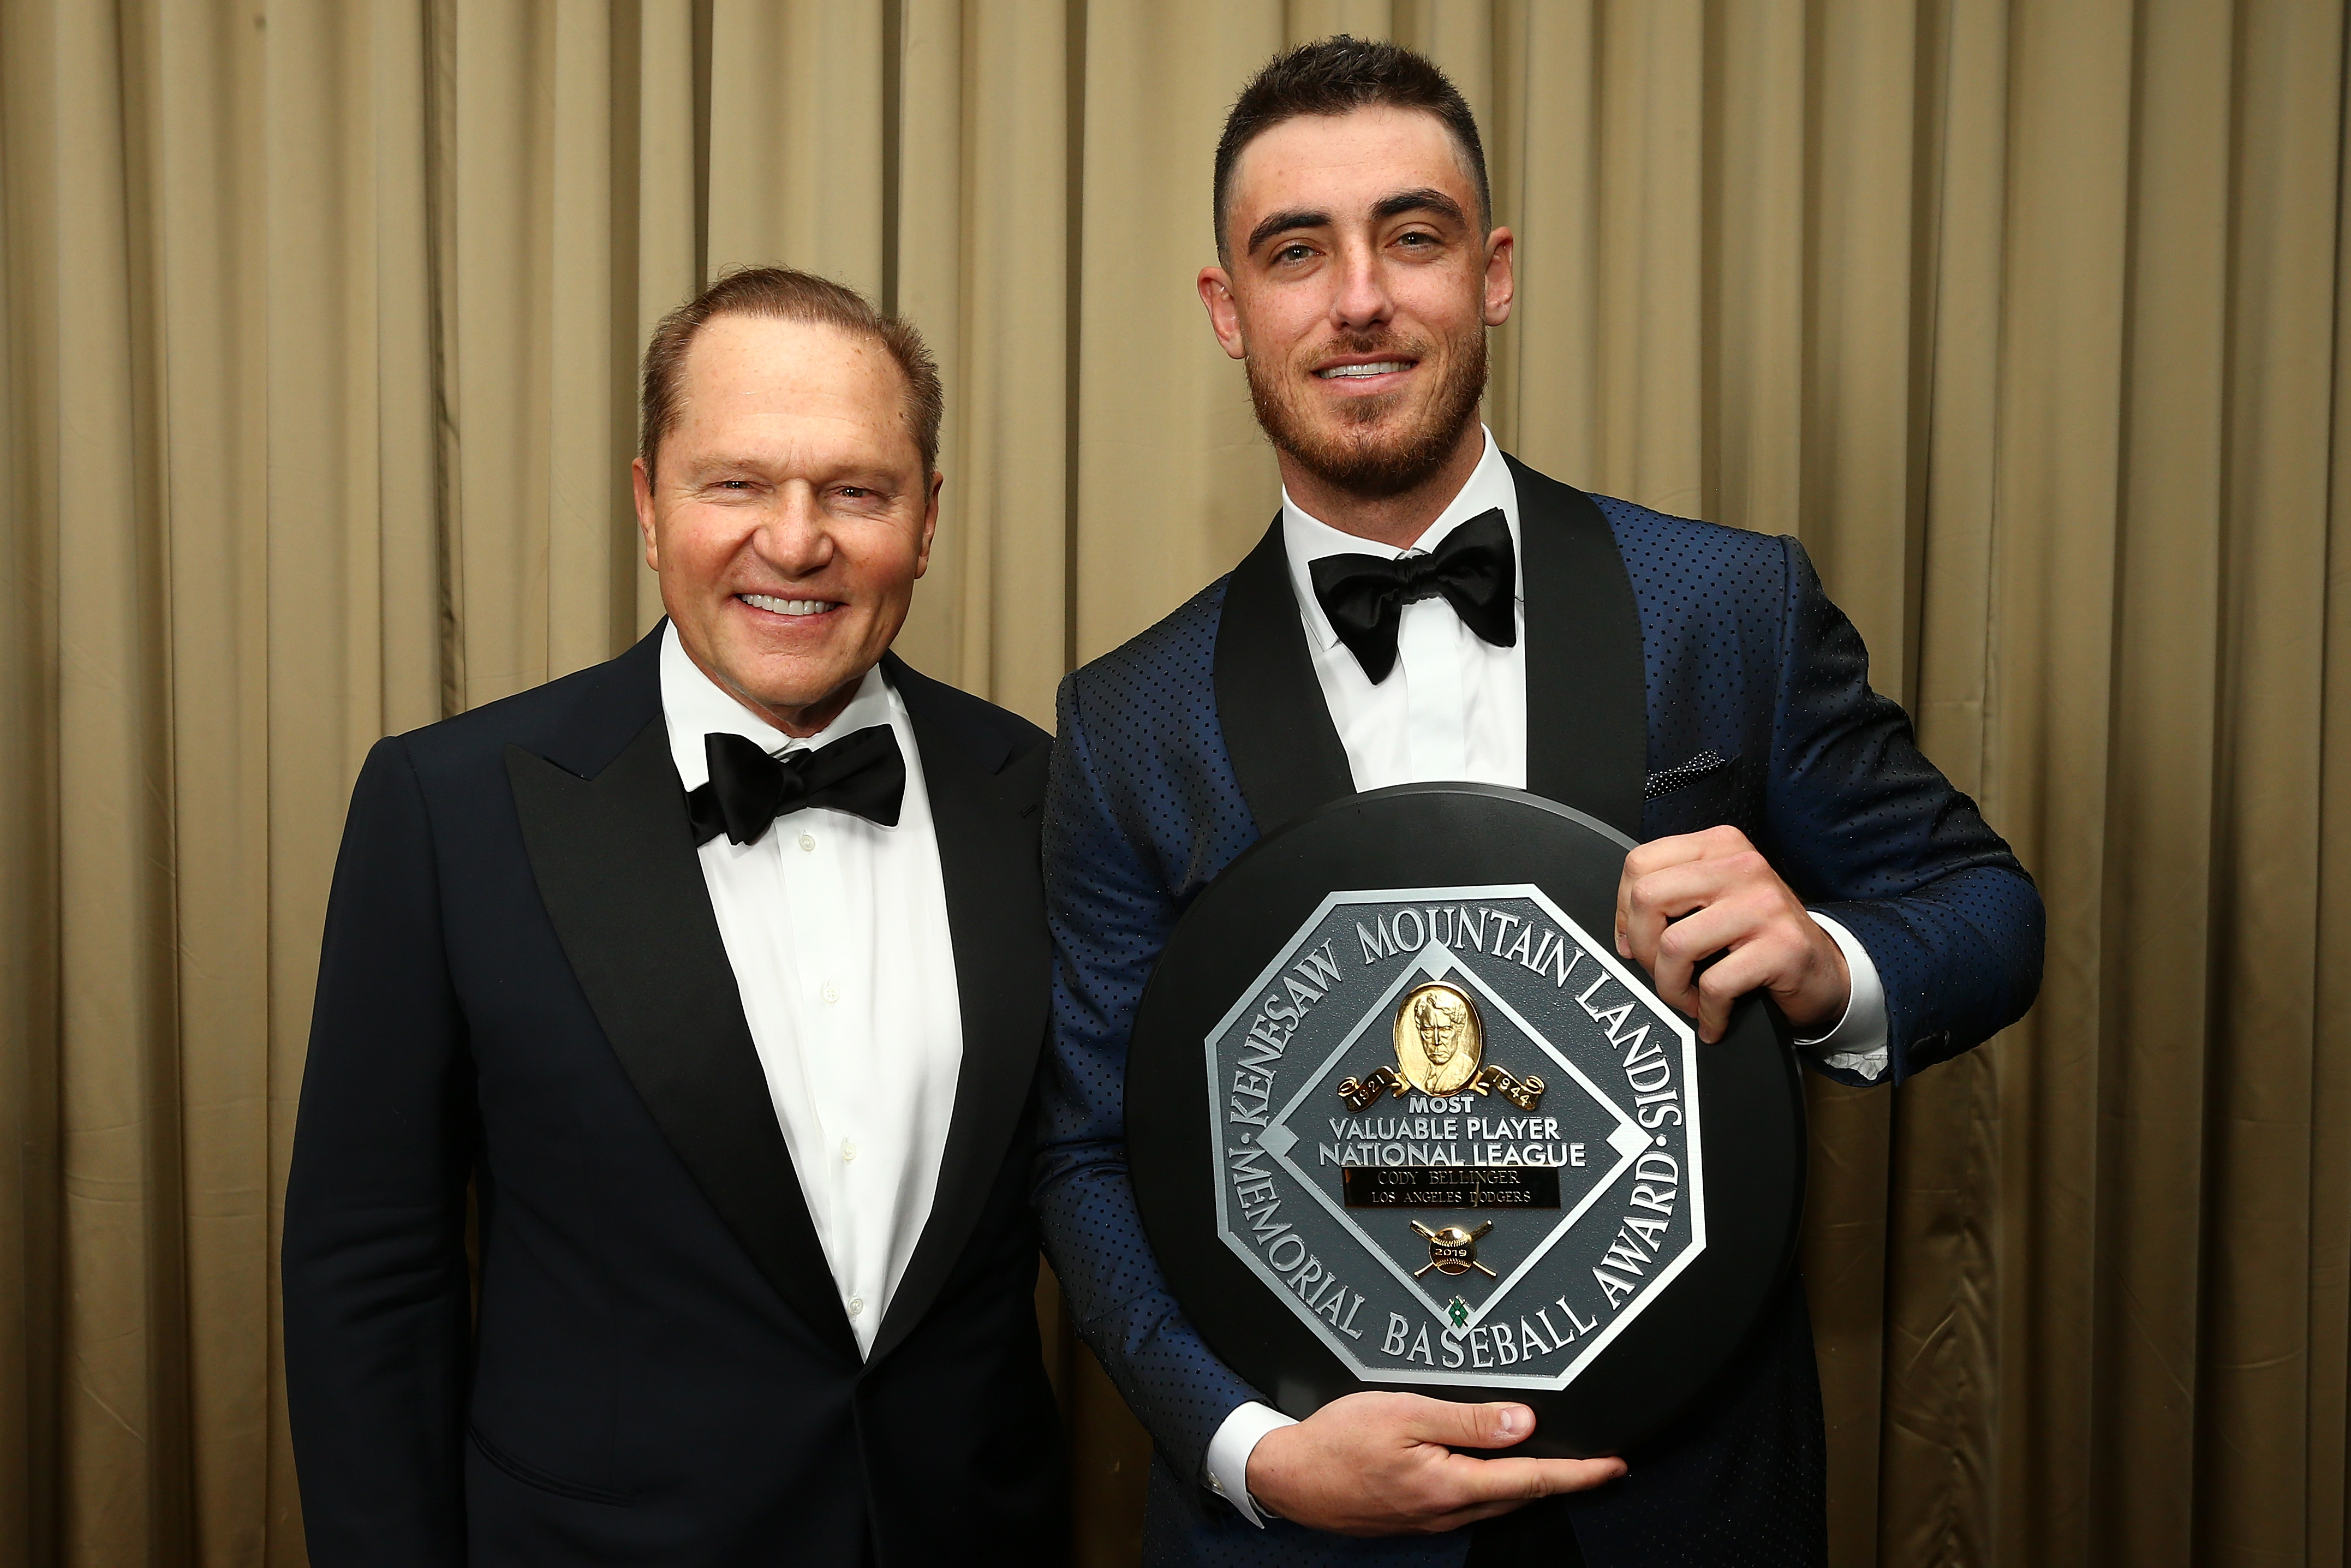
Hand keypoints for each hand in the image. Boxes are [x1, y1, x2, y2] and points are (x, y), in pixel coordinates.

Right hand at [1243, 1391, 1625, 1535]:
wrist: (1288, 1477)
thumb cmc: (1338, 1441)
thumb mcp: (1404, 1413)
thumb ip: (1467, 1419)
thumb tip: (1523, 1423)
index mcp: (1450, 1485)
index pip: (1531, 1480)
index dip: (1578, 1473)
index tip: (1613, 1465)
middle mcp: (1447, 1512)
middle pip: (1519, 1496)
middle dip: (1560, 1480)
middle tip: (1594, 1460)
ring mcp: (1431, 1520)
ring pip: (1495, 1501)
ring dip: (1527, 1484)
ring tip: (1552, 1461)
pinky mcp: (1416, 1518)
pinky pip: (1468, 1503)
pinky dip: (1492, 1487)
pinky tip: (1490, 1468)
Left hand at [1614, 825, 1848, 1041]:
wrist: (1824, 970)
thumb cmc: (1760, 937)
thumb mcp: (1716, 900)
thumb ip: (1673, 898)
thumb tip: (1624, 933)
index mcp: (1719, 846)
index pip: (1640, 864)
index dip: (1624, 910)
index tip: (1635, 940)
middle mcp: (1742, 866)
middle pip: (1648, 899)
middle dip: (1642, 949)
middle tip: (1661, 974)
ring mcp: (1764, 905)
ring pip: (1675, 944)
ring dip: (1671, 988)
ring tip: (1687, 999)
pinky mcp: (1782, 947)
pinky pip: (1715, 985)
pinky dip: (1706, 1013)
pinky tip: (1714, 1017)